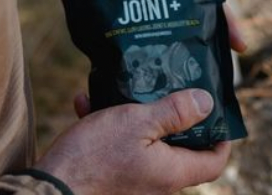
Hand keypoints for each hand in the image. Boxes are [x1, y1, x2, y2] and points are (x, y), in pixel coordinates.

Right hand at [34, 89, 230, 194]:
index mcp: (171, 172)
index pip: (214, 161)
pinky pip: (116, 147)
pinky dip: (106, 124)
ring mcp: (133, 180)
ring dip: (134, 114)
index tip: (215, 110)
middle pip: (180, 148)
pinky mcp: (110, 176)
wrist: (50, 188)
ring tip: (120, 88)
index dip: (221, 137)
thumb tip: (207, 103)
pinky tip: (86, 101)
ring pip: (145, 142)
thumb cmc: (94, 157)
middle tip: (167, 86)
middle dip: (173, 115)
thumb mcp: (137, 123)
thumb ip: (174, 113)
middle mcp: (157, 181)